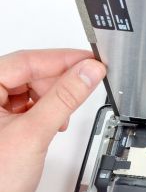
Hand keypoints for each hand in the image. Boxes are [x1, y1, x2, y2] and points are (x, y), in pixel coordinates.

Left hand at [0, 49, 105, 191]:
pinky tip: (53, 123)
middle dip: (57, 83)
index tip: (91, 62)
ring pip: (29, 90)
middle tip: (84, 88)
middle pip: (27, 73)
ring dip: (52, 99)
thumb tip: (88, 73)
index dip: (62, 60)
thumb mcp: (35, 132)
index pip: (26, 61)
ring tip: (62, 116)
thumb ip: (65, 98)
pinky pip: (28, 106)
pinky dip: (45, 112)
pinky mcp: (1, 125)